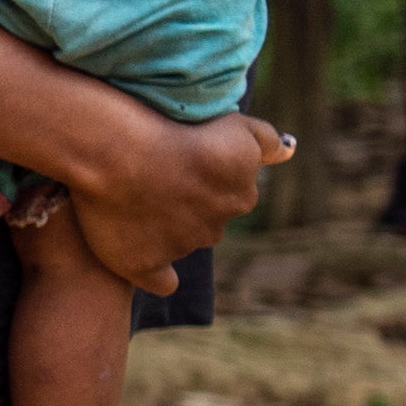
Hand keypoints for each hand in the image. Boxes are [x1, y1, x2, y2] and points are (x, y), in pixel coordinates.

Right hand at [53, 105, 282, 297]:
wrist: (115, 149)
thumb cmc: (171, 126)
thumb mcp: (234, 125)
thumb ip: (266, 141)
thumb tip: (291, 151)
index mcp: (241, 193)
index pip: (231, 191)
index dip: (206, 174)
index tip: (183, 158)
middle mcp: (216, 226)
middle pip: (208, 219)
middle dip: (190, 202)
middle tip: (160, 175)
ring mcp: (181, 247)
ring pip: (182, 241)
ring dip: (167, 225)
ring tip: (136, 196)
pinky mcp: (145, 265)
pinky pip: (162, 280)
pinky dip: (158, 272)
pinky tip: (148, 258)